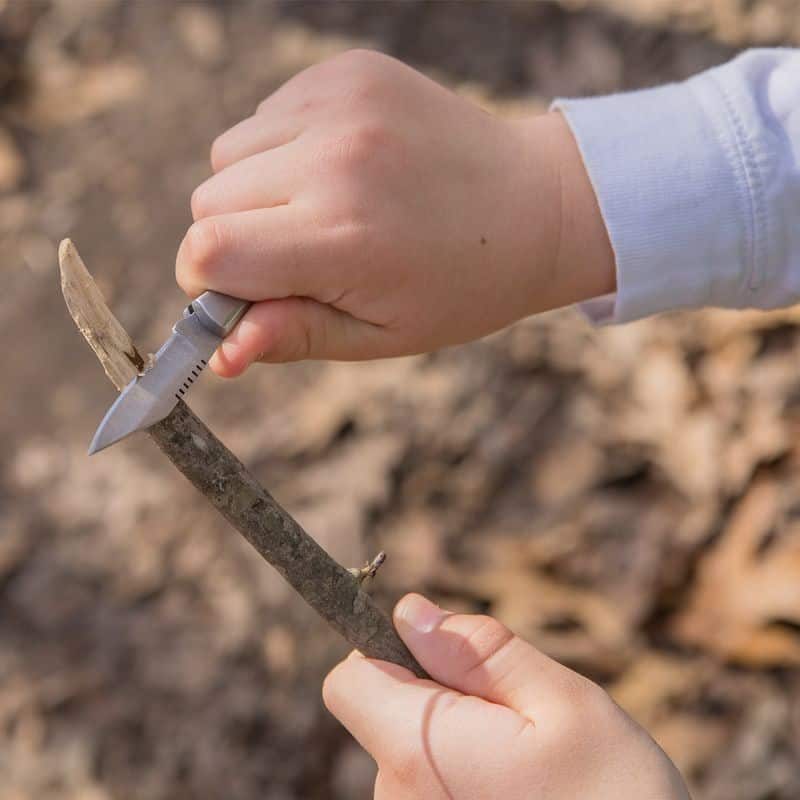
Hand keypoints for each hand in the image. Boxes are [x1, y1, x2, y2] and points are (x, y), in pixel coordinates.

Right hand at [176, 49, 613, 375]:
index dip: (207, 283)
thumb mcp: (382, 336)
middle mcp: (336, 160)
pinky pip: (266, 115)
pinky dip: (283, 148)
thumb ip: (294, 336)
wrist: (534, 206)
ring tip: (326, 209)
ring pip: (228, 154)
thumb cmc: (460, 287)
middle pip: (207, 202)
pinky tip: (342, 169)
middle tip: (299, 255)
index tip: (239, 293)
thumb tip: (220, 354)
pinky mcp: (347, 71)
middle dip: (234, 239)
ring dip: (255, 190)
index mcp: (343, 238)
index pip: (208, 252)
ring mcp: (342, 104)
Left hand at [323, 594, 688, 799]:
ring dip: (455, 738)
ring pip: (411, 751)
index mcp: (421, 753)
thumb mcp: (563, 703)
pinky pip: (427, 787)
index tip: (440, 655)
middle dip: (437, 694)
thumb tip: (410, 612)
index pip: (349, 683)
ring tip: (524, 764)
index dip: (385, 652)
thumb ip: (479, 652)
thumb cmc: (617, 796)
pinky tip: (515, 792)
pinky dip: (460, 775)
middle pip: (384, 714)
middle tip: (513, 718)